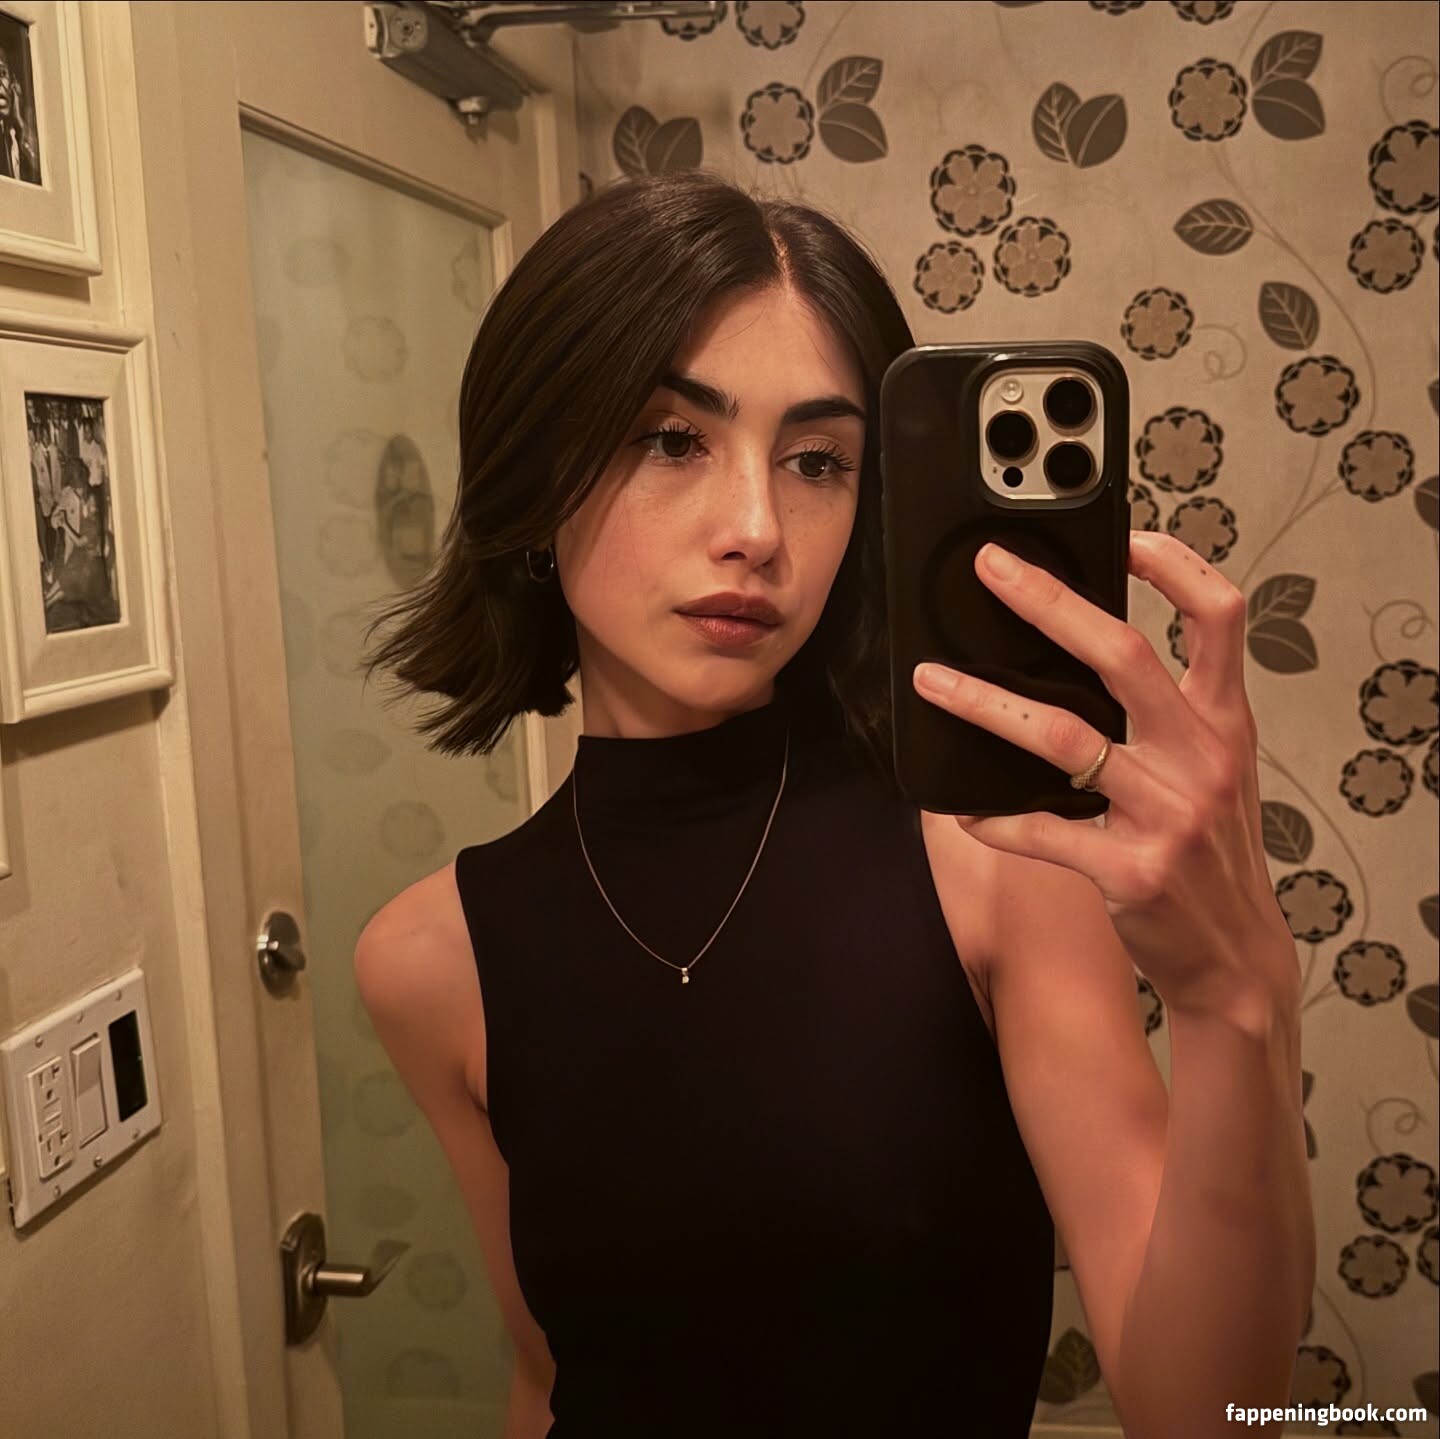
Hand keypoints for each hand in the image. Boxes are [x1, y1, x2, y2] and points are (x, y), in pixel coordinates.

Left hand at [912, 531, 1294, 1019]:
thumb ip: (1170, 713)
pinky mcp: (1130, 870)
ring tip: (932, 680)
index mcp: (1225, 722)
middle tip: (991, 569)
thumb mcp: (1216, 770)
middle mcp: (1201, 756)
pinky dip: (992, 815)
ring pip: (1062, 736)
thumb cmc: (1213, 854)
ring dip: (985, 704)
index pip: (1220, 616)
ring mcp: (1167, 814)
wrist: (1236, 956)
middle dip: (1049, 602)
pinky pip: (1040, 830)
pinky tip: (959, 807)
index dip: (1176, 564)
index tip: (1122, 534)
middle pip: (1123, 654)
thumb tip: (1084, 653)